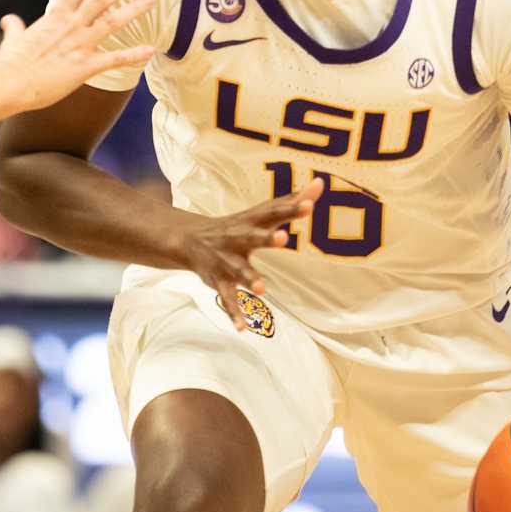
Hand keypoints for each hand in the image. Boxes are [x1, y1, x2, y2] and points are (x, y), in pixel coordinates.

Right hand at [0, 0, 154, 110]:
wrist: (9, 85)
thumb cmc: (10, 64)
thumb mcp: (12, 41)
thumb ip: (15, 28)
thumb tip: (9, 20)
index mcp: (55, 17)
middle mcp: (71, 27)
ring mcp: (80, 46)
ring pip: (114, 22)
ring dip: (135, 9)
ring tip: (152, 1)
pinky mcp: (85, 67)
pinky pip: (115, 58)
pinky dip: (134, 54)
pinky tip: (151, 50)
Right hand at [176, 180, 321, 330]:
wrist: (189, 240)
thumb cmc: (237, 226)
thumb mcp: (261, 213)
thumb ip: (292, 200)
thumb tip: (321, 183)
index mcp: (252, 222)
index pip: (274, 213)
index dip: (292, 208)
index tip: (310, 204)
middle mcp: (239, 239)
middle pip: (254, 238)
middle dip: (267, 239)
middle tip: (284, 238)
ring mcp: (228, 262)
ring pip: (239, 271)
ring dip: (248, 279)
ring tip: (260, 289)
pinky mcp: (220, 282)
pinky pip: (227, 299)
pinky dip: (234, 313)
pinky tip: (243, 328)